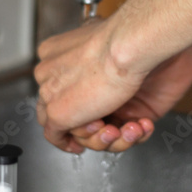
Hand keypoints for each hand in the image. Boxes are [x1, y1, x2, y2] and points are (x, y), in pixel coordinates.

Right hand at [34, 17, 191, 153]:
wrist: (141, 47)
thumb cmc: (102, 63)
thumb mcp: (57, 102)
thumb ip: (50, 120)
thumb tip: (54, 132)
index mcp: (62, 80)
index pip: (59, 120)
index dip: (68, 135)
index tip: (76, 143)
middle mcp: (88, 87)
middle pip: (86, 131)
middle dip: (95, 138)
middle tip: (101, 126)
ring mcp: (115, 95)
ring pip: (112, 137)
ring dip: (119, 139)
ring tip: (127, 127)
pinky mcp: (141, 103)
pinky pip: (136, 133)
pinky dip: (138, 133)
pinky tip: (141, 123)